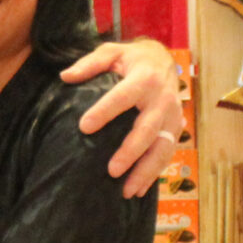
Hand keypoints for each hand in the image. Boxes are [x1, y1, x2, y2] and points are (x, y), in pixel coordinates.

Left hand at [62, 37, 185, 197]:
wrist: (164, 60)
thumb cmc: (132, 59)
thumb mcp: (111, 52)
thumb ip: (89, 64)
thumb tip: (65, 76)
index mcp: (145, 78)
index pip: (124, 96)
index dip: (105, 112)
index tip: (84, 127)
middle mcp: (163, 99)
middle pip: (147, 130)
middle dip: (130, 152)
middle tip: (111, 170)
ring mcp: (173, 117)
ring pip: (162, 148)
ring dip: (145, 171)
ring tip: (127, 190)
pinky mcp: (176, 129)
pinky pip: (167, 154)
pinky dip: (154, 173)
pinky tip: (138, 189)